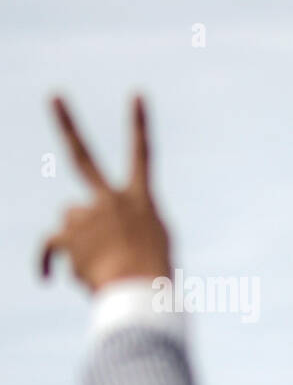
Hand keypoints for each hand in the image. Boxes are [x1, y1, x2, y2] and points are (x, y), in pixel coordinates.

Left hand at [40, 96, 171, 292]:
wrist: (139, 291)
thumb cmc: (153, 277)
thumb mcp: (150, 248)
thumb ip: (118, 226)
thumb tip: (75, 221)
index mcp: (142, 201)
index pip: (143, 155)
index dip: (139, 124)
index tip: (136, 94)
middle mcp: (112, 200)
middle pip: (83, 157)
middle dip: (67, 124)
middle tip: (54, 95)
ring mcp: (88, 215)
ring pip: (69, 220)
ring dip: (78, 240)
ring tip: (99, 266)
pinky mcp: (67, 236)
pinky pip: (48, 247)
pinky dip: (47, 263)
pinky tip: (49, 280)